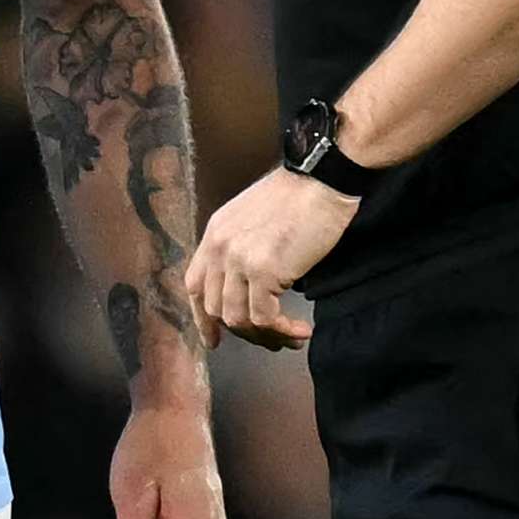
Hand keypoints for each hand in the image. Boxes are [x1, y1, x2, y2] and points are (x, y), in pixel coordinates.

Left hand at [186, 169, 354, 349]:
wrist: (322, 179)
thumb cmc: (299, 196)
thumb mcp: (254, 218)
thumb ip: (242, 247)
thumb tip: (250, 285)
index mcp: (215, 234)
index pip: (196, 286)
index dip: (203, 318)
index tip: (214, 339)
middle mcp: (220, 248)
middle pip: (215, 308)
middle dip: (243, 331)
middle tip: (270, 338)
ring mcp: (239, 260)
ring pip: (238, 319)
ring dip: (265, 336)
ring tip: (290, 337)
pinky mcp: (264, 271)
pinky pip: (265, 319)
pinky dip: (283, 331)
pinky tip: (302, 329)